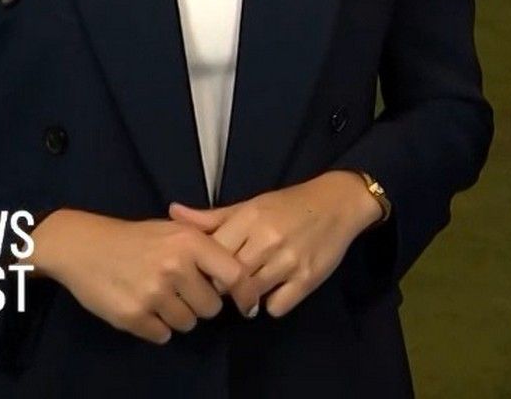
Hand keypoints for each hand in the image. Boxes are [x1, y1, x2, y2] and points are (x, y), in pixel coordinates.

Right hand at [25, 209, 245, 344]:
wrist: (83, 246)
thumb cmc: (135, 238)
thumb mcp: (175, 230)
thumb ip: (207, 248)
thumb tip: (242, 275)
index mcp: (190, 243)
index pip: (235, 276)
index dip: (246, 294)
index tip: (248, 306)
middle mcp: (175, 267)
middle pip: (211, 308)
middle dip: (200, 304)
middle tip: (181, 291)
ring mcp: (153, 293)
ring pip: (188, 324)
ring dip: (178, 316)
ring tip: (159, 297)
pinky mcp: (133, 316)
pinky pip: (162, 335)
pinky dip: (156, 327)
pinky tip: (144, 307)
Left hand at [168, 172, 381, 318]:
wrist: (338, 203)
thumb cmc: (288, 205)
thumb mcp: (250, 206)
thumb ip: (212, 218)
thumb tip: (172, 212)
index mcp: (250, 219)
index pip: (211, 256)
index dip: (205, 267)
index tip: (209, 270)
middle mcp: (267, 240)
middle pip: (227, 280)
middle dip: (223, 286)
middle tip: (228, 284)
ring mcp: (289, 261)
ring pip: (250, 295)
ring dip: (246, 297)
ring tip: (251, 287)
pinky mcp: (307, 279)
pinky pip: (276, 307)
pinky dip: (273, 303)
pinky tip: (275, 290)